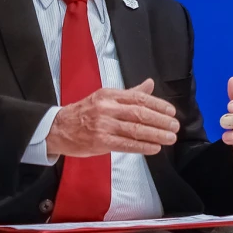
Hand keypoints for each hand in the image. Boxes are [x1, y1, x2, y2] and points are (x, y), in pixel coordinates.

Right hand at [47, 79, 179, 156]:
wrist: (57, 128)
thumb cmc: (84, 112)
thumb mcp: (105, 97)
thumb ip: (129, 93)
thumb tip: (150, 84)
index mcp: (110, 95)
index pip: (139, 98)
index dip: (158, 105)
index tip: (171, 112)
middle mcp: (107, 108)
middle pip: (140, 113)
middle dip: (161, 121)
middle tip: (175, 126)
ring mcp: (103, 125)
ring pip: (135, 129)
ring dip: (156, 135)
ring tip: (170, 138)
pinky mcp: (100, 141)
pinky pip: (125, 144)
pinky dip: (142, 146)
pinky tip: (154, 148)